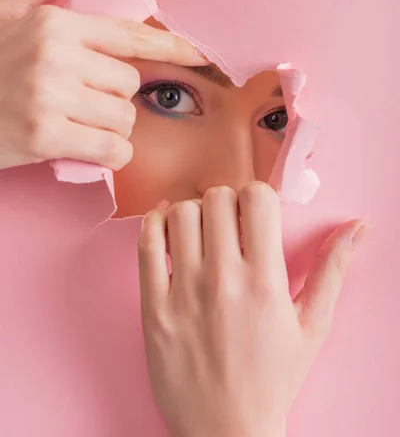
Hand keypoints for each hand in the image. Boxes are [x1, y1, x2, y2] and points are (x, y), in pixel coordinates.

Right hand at [0, 0, 206, 170]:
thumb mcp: (5, 11)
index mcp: (56, 22)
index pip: (130, 36)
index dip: (172, 46)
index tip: (201, 56)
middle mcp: (57, 54)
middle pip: (130, 85)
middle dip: (114, 100)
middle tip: (82, 104)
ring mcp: (50, 95)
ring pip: (124, 119)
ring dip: (110, 130)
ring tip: (77, 126)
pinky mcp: (44, 135)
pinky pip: (112, 150)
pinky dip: (107, 155)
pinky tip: (82, 149)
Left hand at [138, 182, 368, 436]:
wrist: (226, 432)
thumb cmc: (273, 380)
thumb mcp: (312, 326)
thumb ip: (333, 269)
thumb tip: (357, 226)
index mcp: (266, 281)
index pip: (256, 198)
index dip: (257, 195)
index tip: (254, 212)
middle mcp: (223, 281)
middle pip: (216, 198)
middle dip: (225, 201)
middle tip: (226, 220)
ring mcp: (183, 293)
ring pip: (179, 214)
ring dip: (190, 212)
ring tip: (198, 230)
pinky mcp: (153, 309)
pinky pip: (146, 245)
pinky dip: (153, 225)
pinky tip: (166, 228)